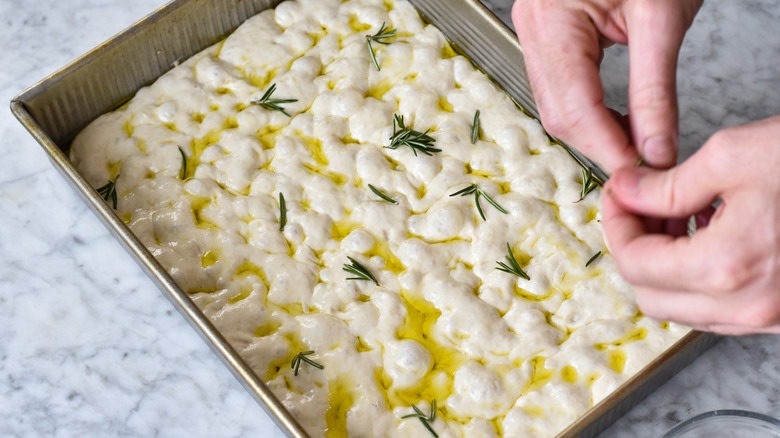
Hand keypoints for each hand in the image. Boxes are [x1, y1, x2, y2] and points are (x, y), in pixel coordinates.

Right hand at [512, 0, 701, 170]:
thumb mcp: (663, 19)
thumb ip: (656, 93)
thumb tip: (656, 150)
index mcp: (551, 19)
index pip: (574, 107)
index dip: (608, 148)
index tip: (642, 173)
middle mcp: (532, 27)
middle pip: (557, 113)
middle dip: (600, 145)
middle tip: (643, 165)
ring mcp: (534, 31)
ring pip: (554, 106)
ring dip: (595, 132)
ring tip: (635, 144)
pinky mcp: (547, 35)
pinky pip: (559, 89)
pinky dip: (589, 112)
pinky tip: (618, 120)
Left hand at [602, 116, 779, 333]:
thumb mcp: (732, 155)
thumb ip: (665, 185)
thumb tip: (625, 192)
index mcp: (727, 266)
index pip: (634, 263)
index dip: (615, 224)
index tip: (618, 195)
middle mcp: (747, 305)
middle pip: (650, 297)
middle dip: (634, 249)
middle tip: (639, 207)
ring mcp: (770, 317)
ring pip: (683, 308)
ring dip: (664, 266)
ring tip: (676, 216)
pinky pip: (719, 310)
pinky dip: (699, 277)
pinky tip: (710, 234)